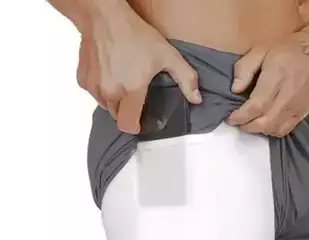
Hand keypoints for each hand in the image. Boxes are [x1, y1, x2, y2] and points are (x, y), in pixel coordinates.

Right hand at [76, 4, 201, 133]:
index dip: (135, 126)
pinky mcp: (83, 80)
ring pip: (106, 106)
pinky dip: (102, 90)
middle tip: (135, 95)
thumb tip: (197, 99)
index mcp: (131, 90)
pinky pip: (95, 94)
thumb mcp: (167, 55)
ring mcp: (94, 87)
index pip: (128, 125)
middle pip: (118, 116)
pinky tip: (111, 75)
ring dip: (115, 101)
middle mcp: (110, 92)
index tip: (141, 122)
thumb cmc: (135, 34)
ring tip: (123, 83)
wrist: (103, 16)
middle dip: (127, 110)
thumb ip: (186, 79)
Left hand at [227, 33, 308, 137]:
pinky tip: (266, 125)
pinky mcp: (302, 113)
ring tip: (251, 123)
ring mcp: (295, 108)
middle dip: (247, 126)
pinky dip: (272, 131)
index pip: (255, 107)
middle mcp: (286, 98)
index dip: (240, 116)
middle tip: (238, 122)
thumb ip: (245, 68)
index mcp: (275, 80)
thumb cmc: (289, 49)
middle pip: (263, 123)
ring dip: (259, 130)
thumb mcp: (262, 50)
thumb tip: (235, 89)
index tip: (230, 118)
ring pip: (273, 129)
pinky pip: (285, 130)